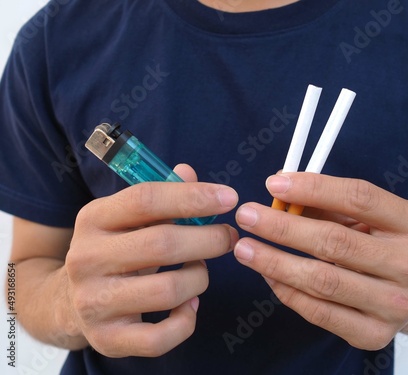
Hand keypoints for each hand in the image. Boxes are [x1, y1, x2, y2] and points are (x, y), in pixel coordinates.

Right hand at [64, 164, 238, 356]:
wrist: (69, 301)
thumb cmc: (114, 250)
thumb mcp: (127, 218)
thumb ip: (160, 195)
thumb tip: (189, 173)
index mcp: (93, 218)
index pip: (146, 199)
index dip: (193, 196)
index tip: (229, 198)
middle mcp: (86, 258)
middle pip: (163, 244)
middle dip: (209, 239)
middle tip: (228, 237)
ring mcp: (94, 301)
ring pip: (168, 290)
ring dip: (199, 278)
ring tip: (201, 270)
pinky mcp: (106, 338)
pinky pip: (161, 337)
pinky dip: (186, 321)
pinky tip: (190, 305)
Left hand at [234, 172, 407, 349]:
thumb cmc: (382, 245)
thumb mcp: (369, 217)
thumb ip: (330, 203)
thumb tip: (279, 191)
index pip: (360, 198)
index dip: (313, 189)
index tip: (274, 184)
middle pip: (336, 242)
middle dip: (282, 227)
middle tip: (247, 216)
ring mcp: (397, 305)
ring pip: (322, 280)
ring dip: (275, 262)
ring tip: (245, 248)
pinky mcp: (375, 335)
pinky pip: (318, 312)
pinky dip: (287, 291)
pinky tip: (268, 274)